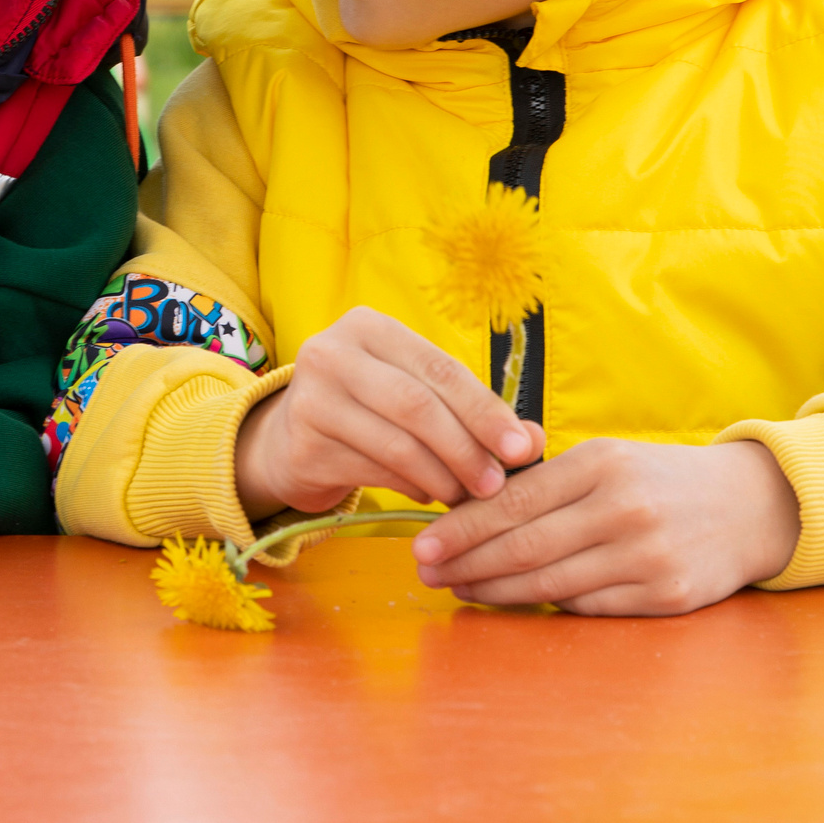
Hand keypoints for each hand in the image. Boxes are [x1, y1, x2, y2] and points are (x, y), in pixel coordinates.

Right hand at [234, 305, 542, 517]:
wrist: (289, 441)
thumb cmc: (369, 409)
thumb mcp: (417, 395)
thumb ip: (473, 412)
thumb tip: (534, 442)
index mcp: (368, 327)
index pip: (440, 368)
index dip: (484, 411)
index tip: (521, 449)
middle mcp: (333, 353)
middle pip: (418, 406)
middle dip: (466, 449)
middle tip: (495, 484)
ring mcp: (311, 399)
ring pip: (397, 444)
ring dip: (443, 477)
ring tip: (465, 495)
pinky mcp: (303, 445)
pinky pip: (374, 471)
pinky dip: (412, 487)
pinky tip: (428, 493)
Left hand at [409, 437, 800, 615]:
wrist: (751, 505)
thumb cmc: (660, 479)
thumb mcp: (608, 458)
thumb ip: (547, 479)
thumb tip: (470, 508)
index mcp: (602, 463)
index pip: (516, 500)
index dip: (463, 528)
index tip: (422, 544)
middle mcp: (623, 508)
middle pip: (525, 546)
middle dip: (466, 563)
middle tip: (425, 573)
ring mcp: (647, 555)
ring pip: (550, 584)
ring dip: (496, 591)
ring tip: (460, 589)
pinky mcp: (666, 596)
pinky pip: (588, 608)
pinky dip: (547, 605)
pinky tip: (516, 601)